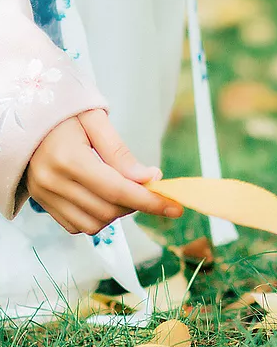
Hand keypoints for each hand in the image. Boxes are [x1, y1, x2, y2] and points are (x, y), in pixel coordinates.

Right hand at [26, 109, 182, 234]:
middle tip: (146, 188)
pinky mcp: (43, 204)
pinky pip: (78, 226)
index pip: (118, 190)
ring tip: (122, 190)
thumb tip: (149, 178)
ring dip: (118, 212)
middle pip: (109, 209)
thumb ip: (121, 153)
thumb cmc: (63, 113)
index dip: (150, 201)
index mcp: (68, 158)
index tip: (174, 207)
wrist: (25, 117)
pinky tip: (102, 197)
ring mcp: (45, 196)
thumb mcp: (95, 120)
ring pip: (95, 224)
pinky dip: (98, 218)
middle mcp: (53, 182)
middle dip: (136, 204)